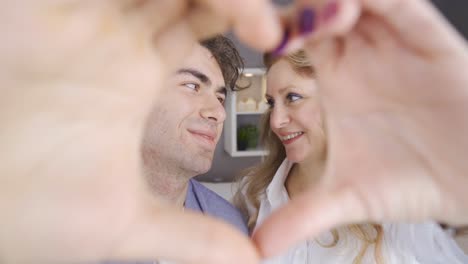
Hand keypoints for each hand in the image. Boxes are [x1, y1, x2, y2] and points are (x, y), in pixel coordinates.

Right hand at [0, 1, 280, 262]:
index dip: (243, 16)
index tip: (275, 37)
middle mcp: (111, 36)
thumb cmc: (36, 216)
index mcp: (135, 72)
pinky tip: (193, 1)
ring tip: (250, 13)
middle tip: (266, 22)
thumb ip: (194, 239)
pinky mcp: (37, 9)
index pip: (201, 18)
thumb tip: (251, 260)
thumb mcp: (128, 223)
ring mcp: (78, 18)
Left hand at [253, 0, 467, 257]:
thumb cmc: (410, 180)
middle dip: (294, 12)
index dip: (271, 32)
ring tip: (317, 22)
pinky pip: (399, 5)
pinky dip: (377, 1)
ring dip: (327, 2)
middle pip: (315, 9)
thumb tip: (258, 246)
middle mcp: (357, 56)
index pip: (291, 37)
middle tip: (278, 29)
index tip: (255, 44)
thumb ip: (301, 216)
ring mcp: (389, 43)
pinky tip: (353, 10)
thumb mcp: (347, 197)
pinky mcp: (425, 39)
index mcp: (331, 82)